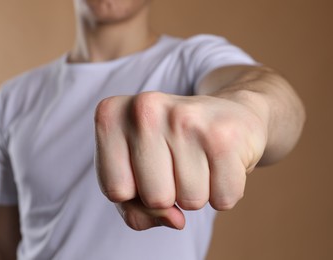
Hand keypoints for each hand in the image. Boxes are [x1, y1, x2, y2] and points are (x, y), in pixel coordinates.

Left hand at [94, 91, 267, 229]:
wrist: (225, 113)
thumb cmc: (170, 147)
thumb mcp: (135, 174)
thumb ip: (134, 208)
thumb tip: (175, 220)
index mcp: (110, 115)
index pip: (115, 190)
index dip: (134, 194)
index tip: (146, 168)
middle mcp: (144, 108)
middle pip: (154, 198)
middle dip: (169, 195)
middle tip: (177, 162)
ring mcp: (185, 117)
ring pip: (190, 202)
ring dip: (197, 192)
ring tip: (199, 159)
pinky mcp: (223, 133)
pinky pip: (223, 198)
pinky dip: (223, 191)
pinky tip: (219, 161)